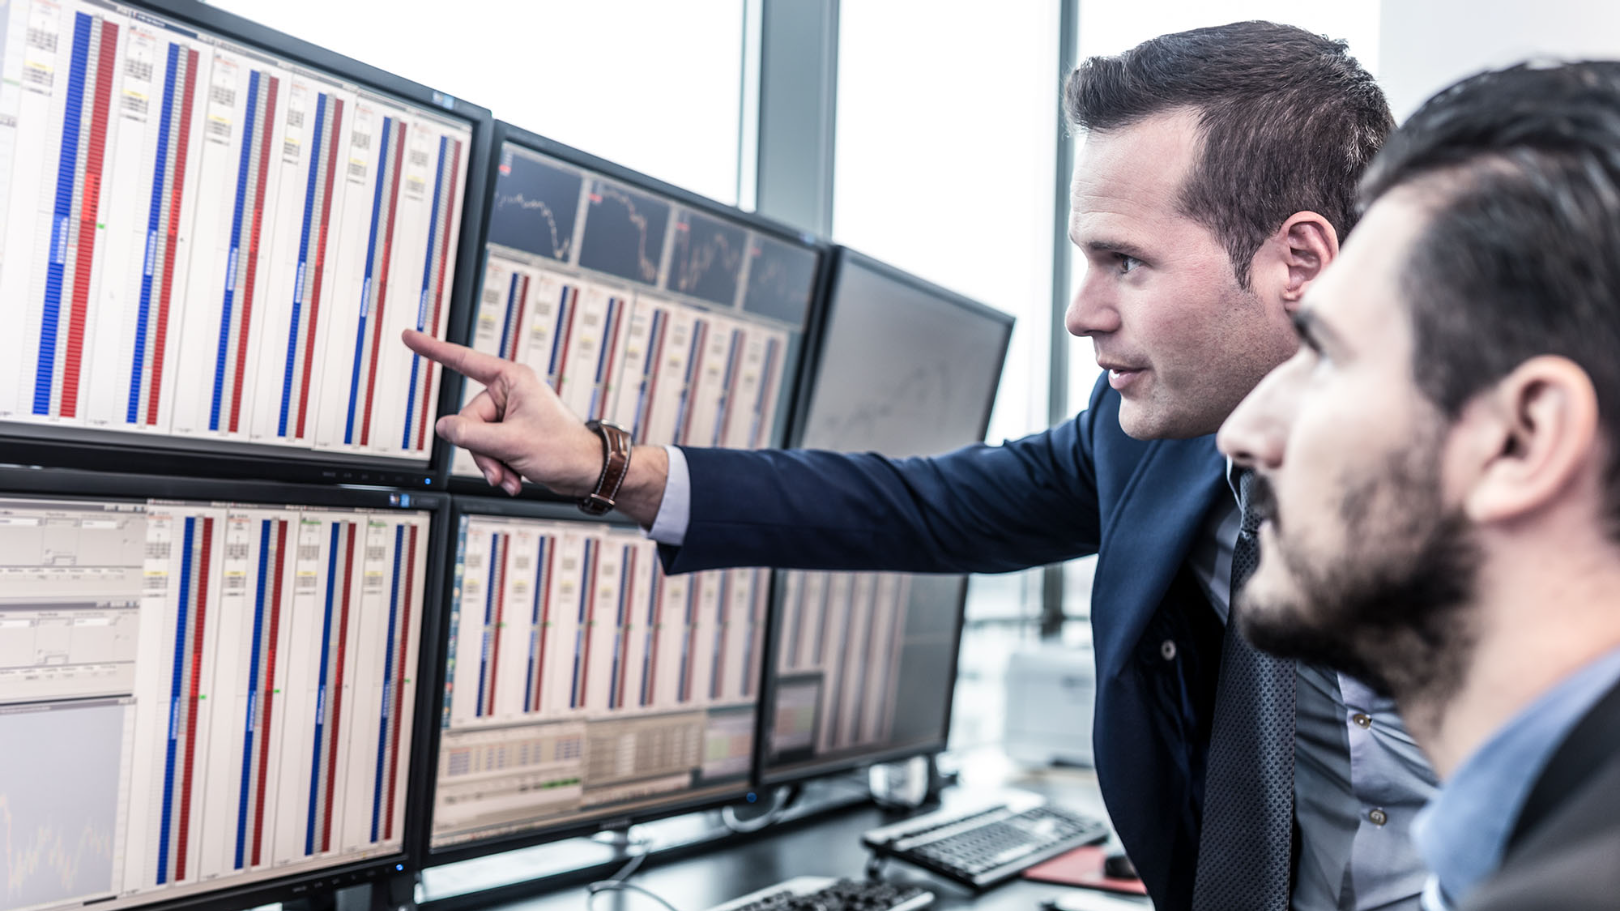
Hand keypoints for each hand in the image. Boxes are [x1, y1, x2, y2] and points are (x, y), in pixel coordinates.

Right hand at [402, 329, 600, 496]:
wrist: (587, 472)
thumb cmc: (564, 449)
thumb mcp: (510, 443)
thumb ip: (470, 435)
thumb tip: (444, 427)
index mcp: (512, 380)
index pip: (463, 361)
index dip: (433, 349)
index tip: (409, 336)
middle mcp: (509, 393)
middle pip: (468, 419)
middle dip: (482, 450)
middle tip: (501, 466)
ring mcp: (509, 414)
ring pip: (475, 439)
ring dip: (491, 463)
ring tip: (510, 476)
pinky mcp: (510, 433)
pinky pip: (488, 449)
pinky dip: (498, 467)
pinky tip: (514, 478)